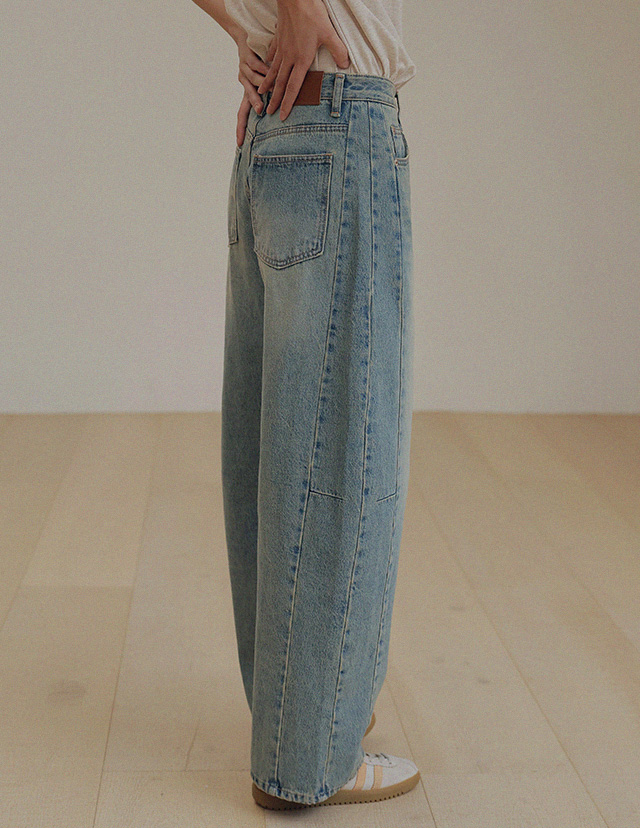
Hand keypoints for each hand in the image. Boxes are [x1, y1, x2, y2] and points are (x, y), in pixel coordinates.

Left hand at [234, 33, 275, 145]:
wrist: (247, 38)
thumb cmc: (261, 61)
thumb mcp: (266, 82)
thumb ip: (274, 95)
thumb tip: (286, 110)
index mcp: (248, 92)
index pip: (243, 115)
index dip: (241, 129)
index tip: (240, 144)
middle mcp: (244, 85)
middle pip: (244, 104)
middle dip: (255, 106)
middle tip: (262, 111)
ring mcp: (244, 72)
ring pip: (254, 83)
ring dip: (264, 85)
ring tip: (273, 87)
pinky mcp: (247, 58)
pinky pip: (256, 66)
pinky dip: (264, 69)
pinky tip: (270, 70)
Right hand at [257, 0, 349, 120]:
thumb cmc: (312, 14)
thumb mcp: (330, 33)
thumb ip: (338, 51)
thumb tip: (345, 66)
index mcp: (301, 60)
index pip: (293, 87)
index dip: (287, 103)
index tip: (282, 116)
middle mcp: (289, 57)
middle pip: (279, 83)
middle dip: (274, 99)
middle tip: (268, 112)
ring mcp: (282, 48)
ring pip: (272, 70)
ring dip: (267, 83)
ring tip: (261, 93)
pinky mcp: (279, 38)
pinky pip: (272, 54)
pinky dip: (268, 63)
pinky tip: (266, 66)